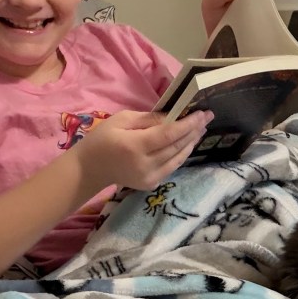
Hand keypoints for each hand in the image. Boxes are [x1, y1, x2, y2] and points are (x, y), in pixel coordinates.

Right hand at [73, 109, 212, 191]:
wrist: (90, 169)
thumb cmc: (103, 139)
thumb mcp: (122, 120)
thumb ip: (149, 119)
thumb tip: (173, 117)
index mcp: (135, 146)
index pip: (169, 134)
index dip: (188, 124)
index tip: (203, 113)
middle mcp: (145, 165)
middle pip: (177, 146)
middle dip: (194, 131)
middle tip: (207, 117)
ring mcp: (149, 178)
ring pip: (179, 158)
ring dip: (191, 142)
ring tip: (201, 128)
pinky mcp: (151, 184)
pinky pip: (172, 167)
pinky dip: (181, 154)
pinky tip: (187, 142)